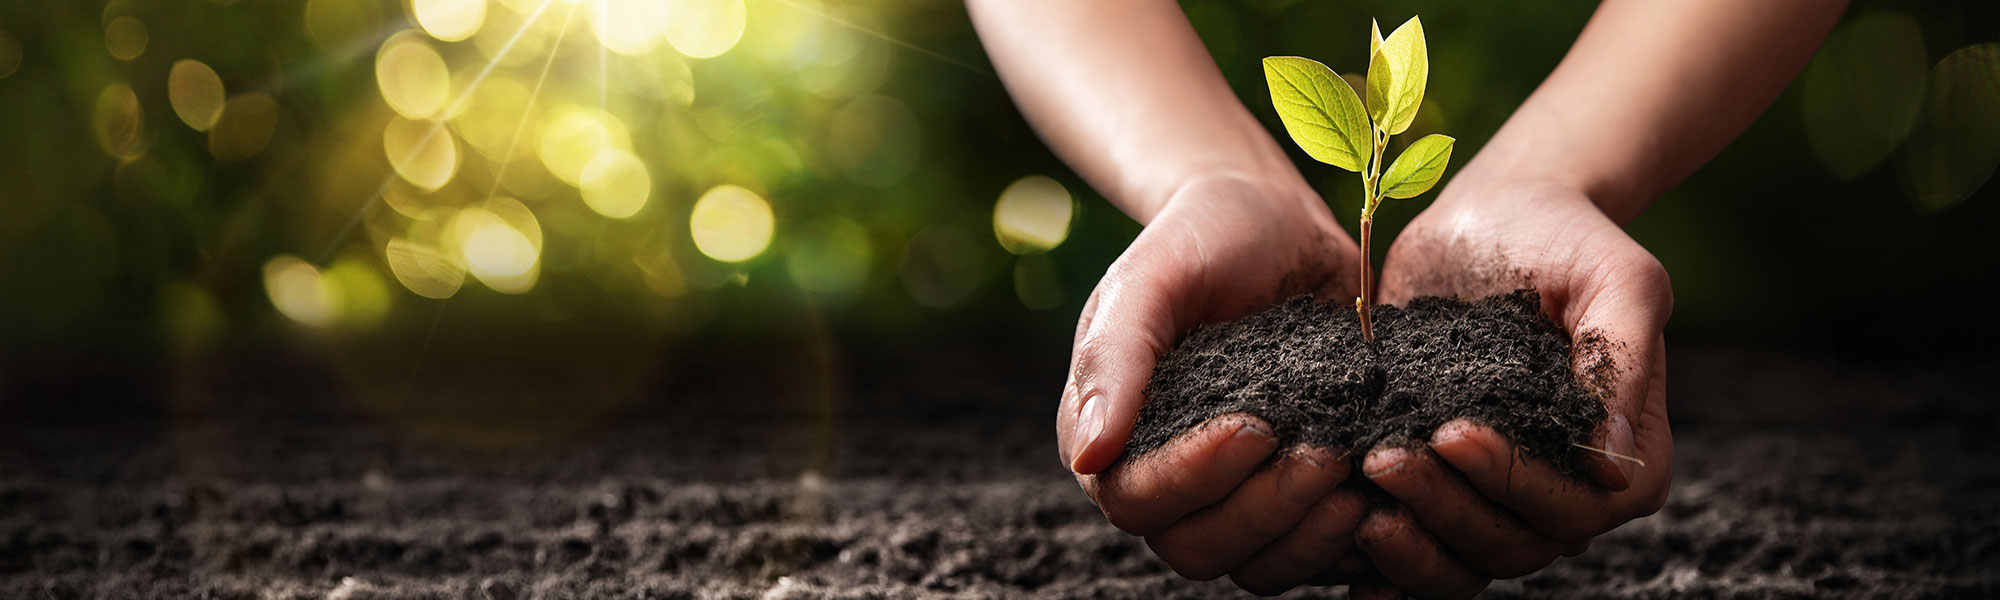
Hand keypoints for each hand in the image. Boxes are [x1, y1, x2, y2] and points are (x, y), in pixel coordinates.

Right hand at [1057, 173, 1372, 594]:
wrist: (1277, 220)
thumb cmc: (1205, 236)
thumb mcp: (1153, 275)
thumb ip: (1115, 356)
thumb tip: (1090, 453)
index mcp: (1111, 435)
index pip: (1135, 499)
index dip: (1193, 478)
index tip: (1257, 424)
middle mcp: (1163, 478)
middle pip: (1195, 548)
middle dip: (1264, 509)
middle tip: (1326, 452)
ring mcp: (1229, 494)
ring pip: (1253, 564)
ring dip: (1306, 533)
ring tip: (1358, 473)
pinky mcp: (1288, 495)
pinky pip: (1307, 555)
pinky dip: (1343, 541)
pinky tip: (1382, 495)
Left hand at [1355, 181, 1675, 597]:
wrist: (1491, 217)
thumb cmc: (1564, 239)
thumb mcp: (1615, 278)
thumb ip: (1620, 360)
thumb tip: (1613, 465)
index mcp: (1625, 456)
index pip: (1577, 508)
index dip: (1515, 483)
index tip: (1452, 432)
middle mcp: (1565, 490)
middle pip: (1514, 544)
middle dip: (1446, 509)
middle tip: (1384, 458)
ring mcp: (1498, 494)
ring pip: (1463, 558)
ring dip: (1412, 540)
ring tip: (1362, 487)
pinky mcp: (1442, 485)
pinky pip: (1420, 549)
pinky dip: (1385, 564)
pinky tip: (1343, 545)